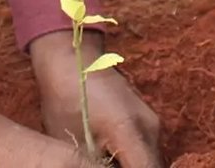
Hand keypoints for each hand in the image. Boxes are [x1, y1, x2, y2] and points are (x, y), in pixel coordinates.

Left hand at [32, 31, 163, 166]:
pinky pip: (145, 150)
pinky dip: (132, 162)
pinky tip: (110, 163)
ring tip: (104, 164)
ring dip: (133, 167)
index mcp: (129, 130)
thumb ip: (88, 166)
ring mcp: (151, 121)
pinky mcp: (146, 120)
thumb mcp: (69, 141)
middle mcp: (149, 126)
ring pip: (151, 162)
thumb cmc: (64, 96)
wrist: (72, 57)